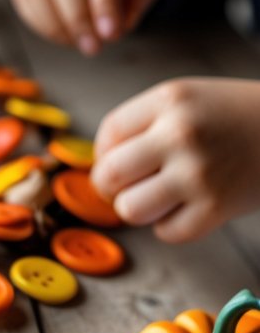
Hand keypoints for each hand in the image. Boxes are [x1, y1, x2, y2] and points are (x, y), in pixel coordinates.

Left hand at [92, 78, 259, 241]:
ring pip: (130, 210)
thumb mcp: (188, 99)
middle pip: (108, 176)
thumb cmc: (234, 118)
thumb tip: (99, 170)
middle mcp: (181, 134)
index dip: (106, 154)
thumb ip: (142, 125)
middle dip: (111, 187)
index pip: (107, 136)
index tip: (122, 160)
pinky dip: (172, 226)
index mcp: (170, 100)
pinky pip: (166, 232)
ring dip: (138, 209)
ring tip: (160, 198)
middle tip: (129, 187)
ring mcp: (198, 173)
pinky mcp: (216, 208)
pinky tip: (190, 207)